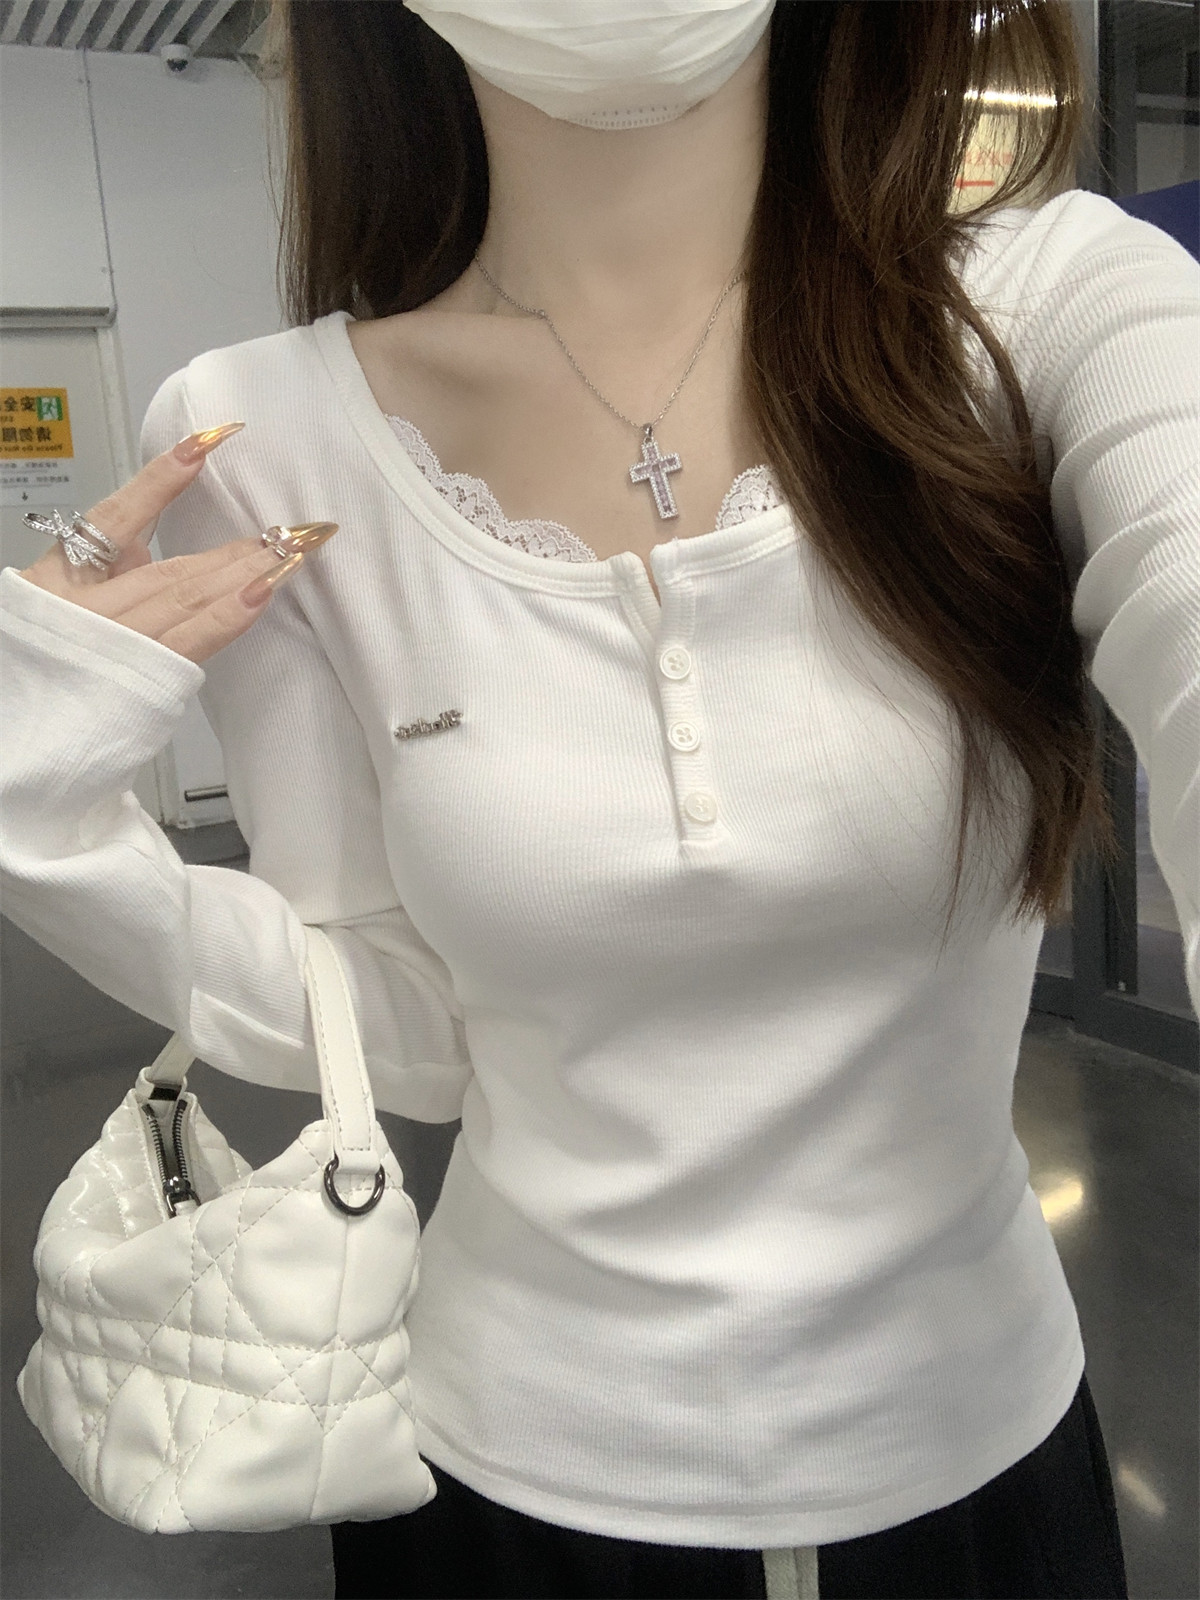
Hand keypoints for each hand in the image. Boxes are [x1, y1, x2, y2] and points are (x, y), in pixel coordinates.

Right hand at [18, 427, 335, 666]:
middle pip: (170, 568)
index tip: (205, 444)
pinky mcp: (136, 683)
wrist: (17, 733)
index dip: (161, 479)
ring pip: (185, 597)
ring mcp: (110, 647)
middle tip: (293, 529)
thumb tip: (155, 541)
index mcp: (59, 578)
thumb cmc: (45, 659)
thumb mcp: (66, 597)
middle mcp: (83, 609)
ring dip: (245, 574)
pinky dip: (230, 615)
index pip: (116, 516)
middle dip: (235, 548)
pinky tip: (263, 591)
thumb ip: (110, 566)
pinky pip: (192, 641)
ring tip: (293, 553)